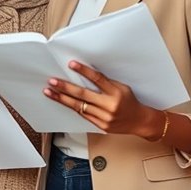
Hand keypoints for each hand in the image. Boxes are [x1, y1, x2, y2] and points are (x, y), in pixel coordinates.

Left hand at [43, 61, 164, 140]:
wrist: (140, 122)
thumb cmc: (130, 102)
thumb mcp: (121, 88)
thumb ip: (105, 83)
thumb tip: (85, 75)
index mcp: (116, 92)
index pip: (97, 79)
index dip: (84, 71)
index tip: (71, 64)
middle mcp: (109, 105)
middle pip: (83, 94)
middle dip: (65, 87)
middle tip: (52, 81)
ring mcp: (104, 117)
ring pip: (79, 106)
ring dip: (62, 98)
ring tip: (50, 92)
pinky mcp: (100, 125)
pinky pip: (83, 115)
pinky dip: (72, 107)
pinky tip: (63, 101)